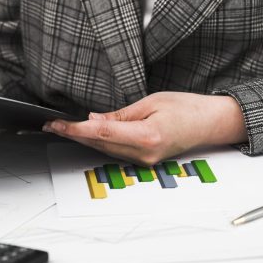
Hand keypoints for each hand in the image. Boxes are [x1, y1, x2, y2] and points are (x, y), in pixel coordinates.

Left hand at [42, 92, 246, 165]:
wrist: (210, 123)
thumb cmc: (187, 108)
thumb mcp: (151, 102)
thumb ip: (120, 114)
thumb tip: (94, 118)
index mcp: (146, 136)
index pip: (101, 132)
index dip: (75, 128)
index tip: (58, 124)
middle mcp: (143, 154)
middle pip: (99, 144)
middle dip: (74, 134)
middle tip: (52, 125)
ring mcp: (144, 160)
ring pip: (105, 150)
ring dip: (84, 139)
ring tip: (63, 128)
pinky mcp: (145, 160)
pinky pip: (116, 152)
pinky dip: (100, 142)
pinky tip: (87, 134)